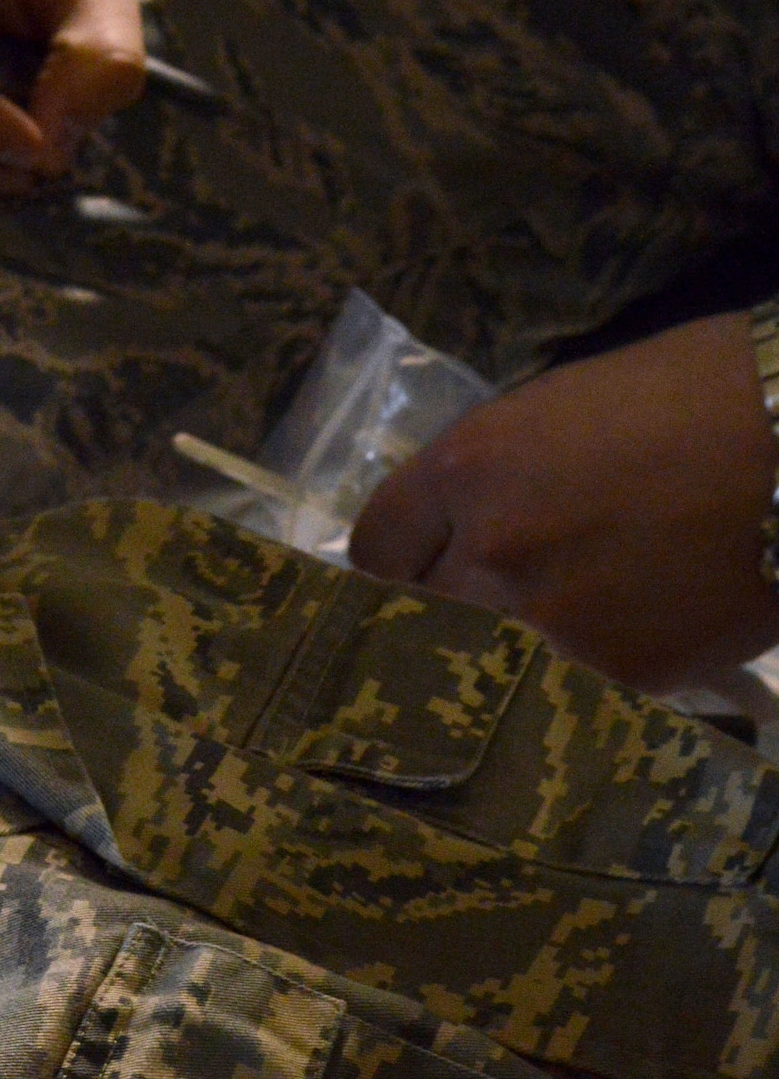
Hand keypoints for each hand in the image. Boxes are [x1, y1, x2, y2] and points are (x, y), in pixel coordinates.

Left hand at [350, 311, 778, 693]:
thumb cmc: (704, 393)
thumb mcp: (559, 408)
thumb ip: (488, 474)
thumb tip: (454, 524)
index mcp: (468, 467)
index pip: (374, 546)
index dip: (399, 560)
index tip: (422, 565)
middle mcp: (490, 550)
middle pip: (414, 614)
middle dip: (442, 609)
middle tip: (483, 603)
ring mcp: (551, 622)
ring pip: (481, 660)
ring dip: (503, 649)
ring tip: (553, 627)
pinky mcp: (619, 677)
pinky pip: (560, 685)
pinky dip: (577, 673)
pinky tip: (620, 639)